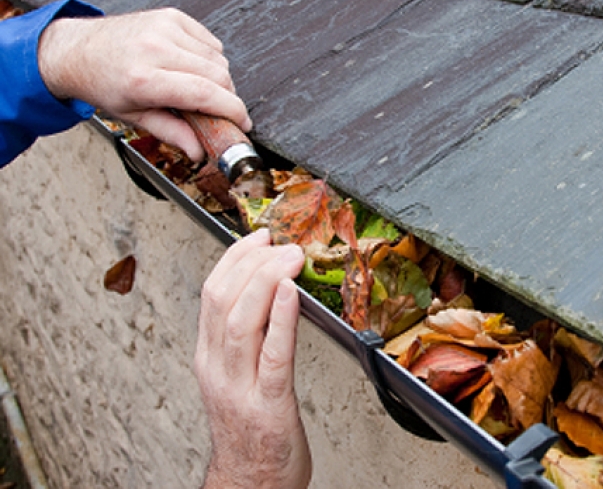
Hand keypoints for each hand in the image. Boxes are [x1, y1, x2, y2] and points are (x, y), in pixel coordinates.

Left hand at [37, 7, 250, 161]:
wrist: (78, 50)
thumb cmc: (104, 83)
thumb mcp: (133, 116)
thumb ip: (171, 133)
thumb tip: (199, 152)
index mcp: (143, 79)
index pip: (205, 94)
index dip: (232, 110)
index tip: (242, 122)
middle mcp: (155, 49)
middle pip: (218, 76)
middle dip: (227, 97)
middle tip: (218, 110)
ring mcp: (164, 28)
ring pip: (219, 59)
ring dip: (218, 78)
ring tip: (197, 86)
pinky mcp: (171, 16)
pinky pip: (210, 41)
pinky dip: (209, 57)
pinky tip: (191, 66)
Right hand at [194, 229, 311, 488]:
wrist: (250, 483)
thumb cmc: (251, 429)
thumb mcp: (237, 376)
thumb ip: (247, 338)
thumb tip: (271, 292)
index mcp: (210, 358)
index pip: (211, 294)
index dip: (235, 258)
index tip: (258, 237)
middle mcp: (218, 368)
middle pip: (222, 300)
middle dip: (251, 262)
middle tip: (280, 242)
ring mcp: (240, 387)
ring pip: (241, 321)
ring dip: (267, 281)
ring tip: (290, 257)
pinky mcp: (269, 406)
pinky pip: (274, 355)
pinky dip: (282, 319)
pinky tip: (293, 295)